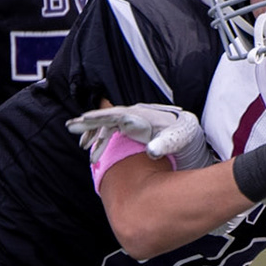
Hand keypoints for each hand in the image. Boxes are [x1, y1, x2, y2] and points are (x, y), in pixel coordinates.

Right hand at [67, 104, 210, 170]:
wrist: (196, 138)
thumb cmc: (189, 136)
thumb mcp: (182, 138)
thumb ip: (167, 143)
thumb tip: (151, 151)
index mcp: (144, 116)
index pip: (117, 115)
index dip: (99, 118)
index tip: (83, 120)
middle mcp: (136, 116)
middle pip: (108, 117)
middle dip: (89, 122)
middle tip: (70, 126)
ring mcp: (134, 123)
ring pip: (108, 126)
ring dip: (94, 134)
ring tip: (83, 146)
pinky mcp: (135, 131)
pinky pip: (113, 133)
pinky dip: (102, 140)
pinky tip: (93, 150)